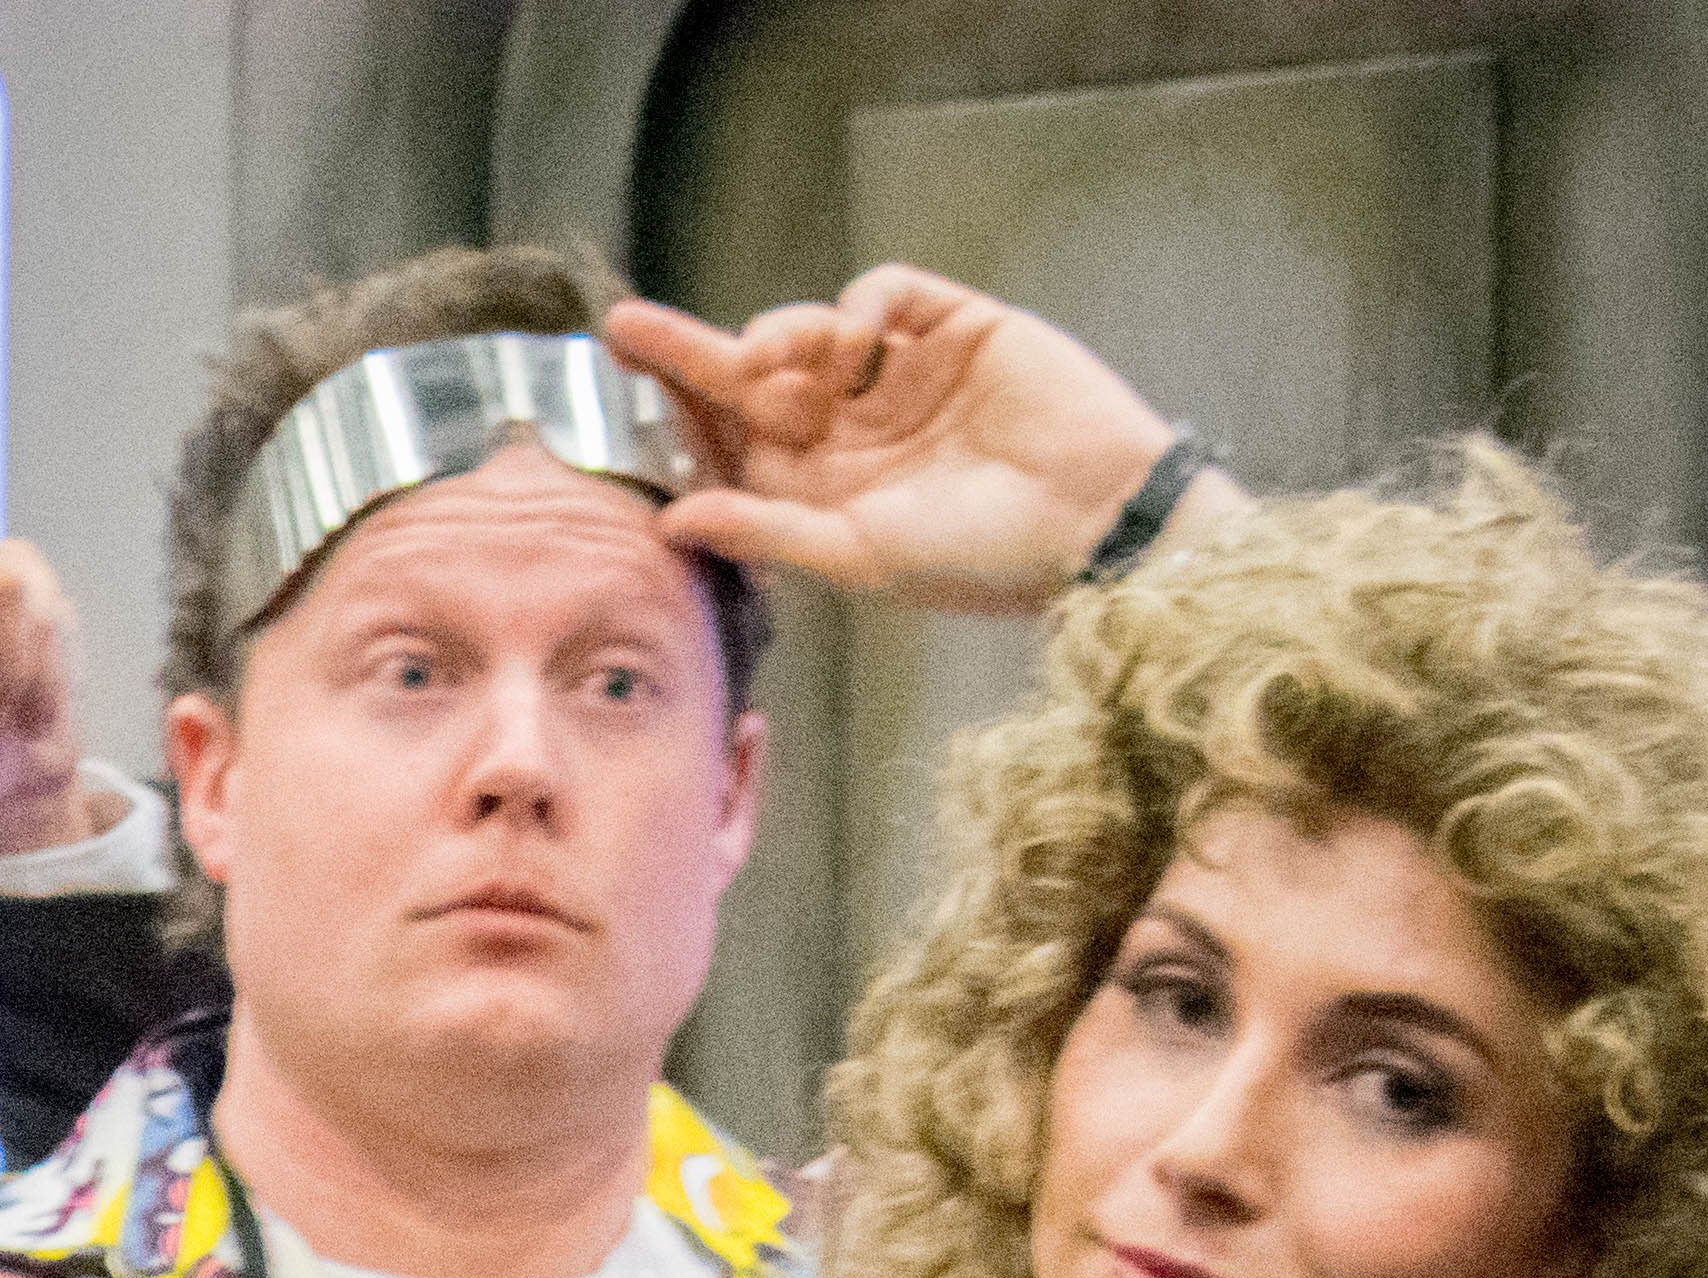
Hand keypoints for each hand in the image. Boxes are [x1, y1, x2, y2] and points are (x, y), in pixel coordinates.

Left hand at [604, 268, 1209, 615]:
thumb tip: (671, 520)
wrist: (1094, 519)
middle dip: (694, 353)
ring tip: (793, 360)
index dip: (678, 409)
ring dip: (783, 333)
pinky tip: (859, 334)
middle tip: (632, 331)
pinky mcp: (956, 326)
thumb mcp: (857, 552)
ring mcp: (903, 374)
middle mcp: (855, 428)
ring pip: (810, 328)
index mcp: (825, 487)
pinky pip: (884, 292)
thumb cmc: (979, 556)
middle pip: (756, 376)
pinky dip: (860, 301)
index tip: (614, 379)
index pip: (734, 439)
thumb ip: (765, 530)